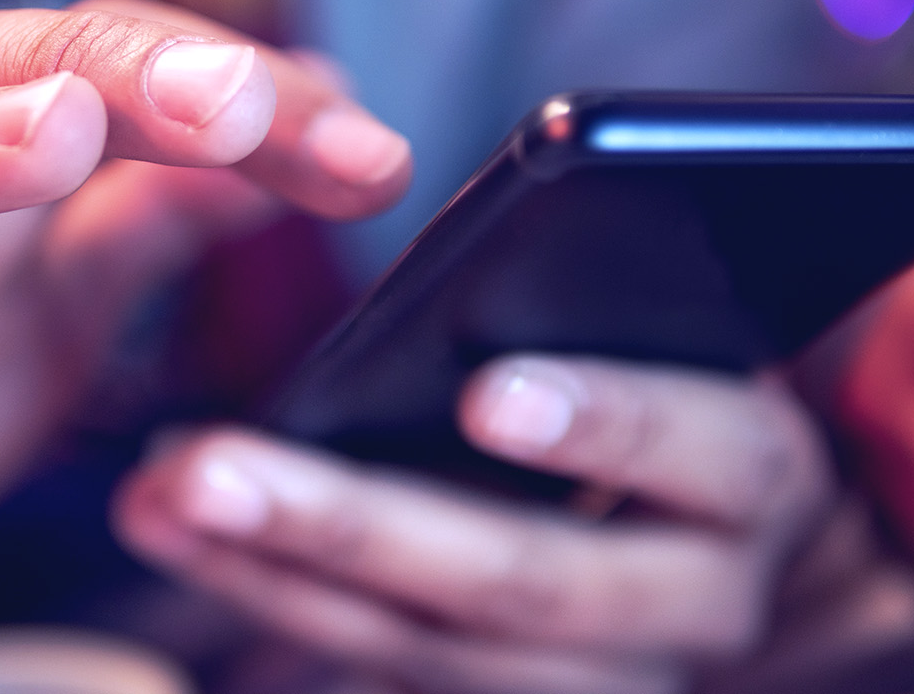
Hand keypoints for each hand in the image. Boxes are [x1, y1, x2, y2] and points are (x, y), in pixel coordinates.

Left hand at [115, 356, 832, 693]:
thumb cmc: (676, 398)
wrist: (712, 540)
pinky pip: (391, 673)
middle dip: (357, 526)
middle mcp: (703, 604)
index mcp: (756, 481)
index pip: (711, 449)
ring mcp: (610, 683)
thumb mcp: (678, 342)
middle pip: (531, 581)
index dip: (607, 421)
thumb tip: (482, 262)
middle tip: (211, 466)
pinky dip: (279, 603)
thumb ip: (611, 302)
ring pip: (436, 650)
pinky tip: (187, 540)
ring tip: (157, 494)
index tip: (487, 391)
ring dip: (278, 574)